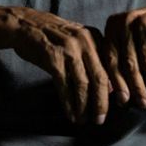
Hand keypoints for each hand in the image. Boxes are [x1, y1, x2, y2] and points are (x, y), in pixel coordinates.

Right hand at [9, 8, 110, 124]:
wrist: (26, 25)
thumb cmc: (53, 37)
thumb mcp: (77, 42)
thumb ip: (94, 60)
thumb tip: (110, 88)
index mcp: (95, 36)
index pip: (111, 66)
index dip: (118, 87)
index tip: (120, 104)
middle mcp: (85, 41)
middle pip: (99, 78)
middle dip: (101, 102)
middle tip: (100, 119)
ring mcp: (68, 49)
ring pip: (82, 85)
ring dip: (83, 107)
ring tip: (83, 120)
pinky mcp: (53, 58)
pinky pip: (64, 86)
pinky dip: (68, 104)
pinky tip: (70, 114)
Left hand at [101, 1, 145, 109]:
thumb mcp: (132, 41)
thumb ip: (121, 60)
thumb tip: (116, 95)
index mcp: (114, 25)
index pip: (110, 58)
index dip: (116, 82)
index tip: (123, 101)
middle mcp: (126, 21)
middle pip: (128, 63)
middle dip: (136, 86)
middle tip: (143, 102)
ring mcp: (144, 22)